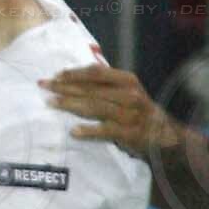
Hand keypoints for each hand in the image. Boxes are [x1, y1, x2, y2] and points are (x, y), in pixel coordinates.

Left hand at [42, 63, 175, 157]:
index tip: (55, 75)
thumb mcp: (126, 91)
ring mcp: (130, 114)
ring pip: (95, 107)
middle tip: (44, 86)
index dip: (74, 73)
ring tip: (51, 103)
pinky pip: (106, 131)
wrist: (164, 135)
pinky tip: (73, 131)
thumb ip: (105, 84)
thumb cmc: (137, 110)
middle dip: (65, 87)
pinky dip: (89, 131)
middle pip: (91, 89)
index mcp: (127, 80)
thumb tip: (71, 76)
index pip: (96, 73)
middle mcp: (130, 94)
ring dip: (71, 104)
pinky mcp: (131, 133)